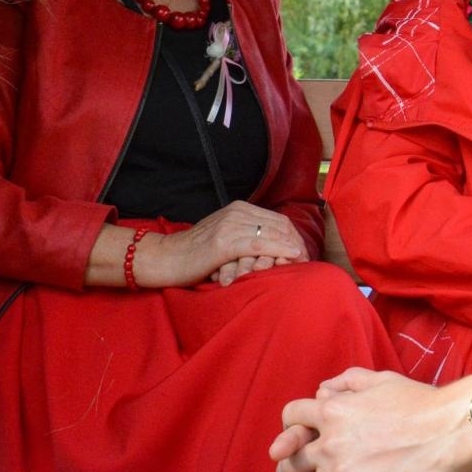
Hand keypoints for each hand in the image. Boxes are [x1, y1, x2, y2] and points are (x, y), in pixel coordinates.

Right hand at [141, 203, 307, 287]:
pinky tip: (291, 256)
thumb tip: (272, 248)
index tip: (302, 252)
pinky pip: (259, 243)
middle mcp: (237, 212)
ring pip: (272, 233)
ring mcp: (230, 225)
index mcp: (239, 209)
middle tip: (307, 260)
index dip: (293, 236)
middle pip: (279, 224)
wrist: (165, 258)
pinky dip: (278, 249)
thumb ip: (246, 237)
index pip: (277, 219)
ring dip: (291, 248)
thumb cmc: (195, 254)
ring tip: (301, 262)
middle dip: (296, 242)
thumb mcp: (225, 238)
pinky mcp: (224, 242)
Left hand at [249, 368, 471, 471]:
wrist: (452, 428)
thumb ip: (346, 381)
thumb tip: (323, 390)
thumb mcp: (381, 378)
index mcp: (332, 411)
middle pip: (288, 465)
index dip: (289, 433)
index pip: (290, 419)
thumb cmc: (422, 402)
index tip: (293, 444)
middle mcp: (328, 443)